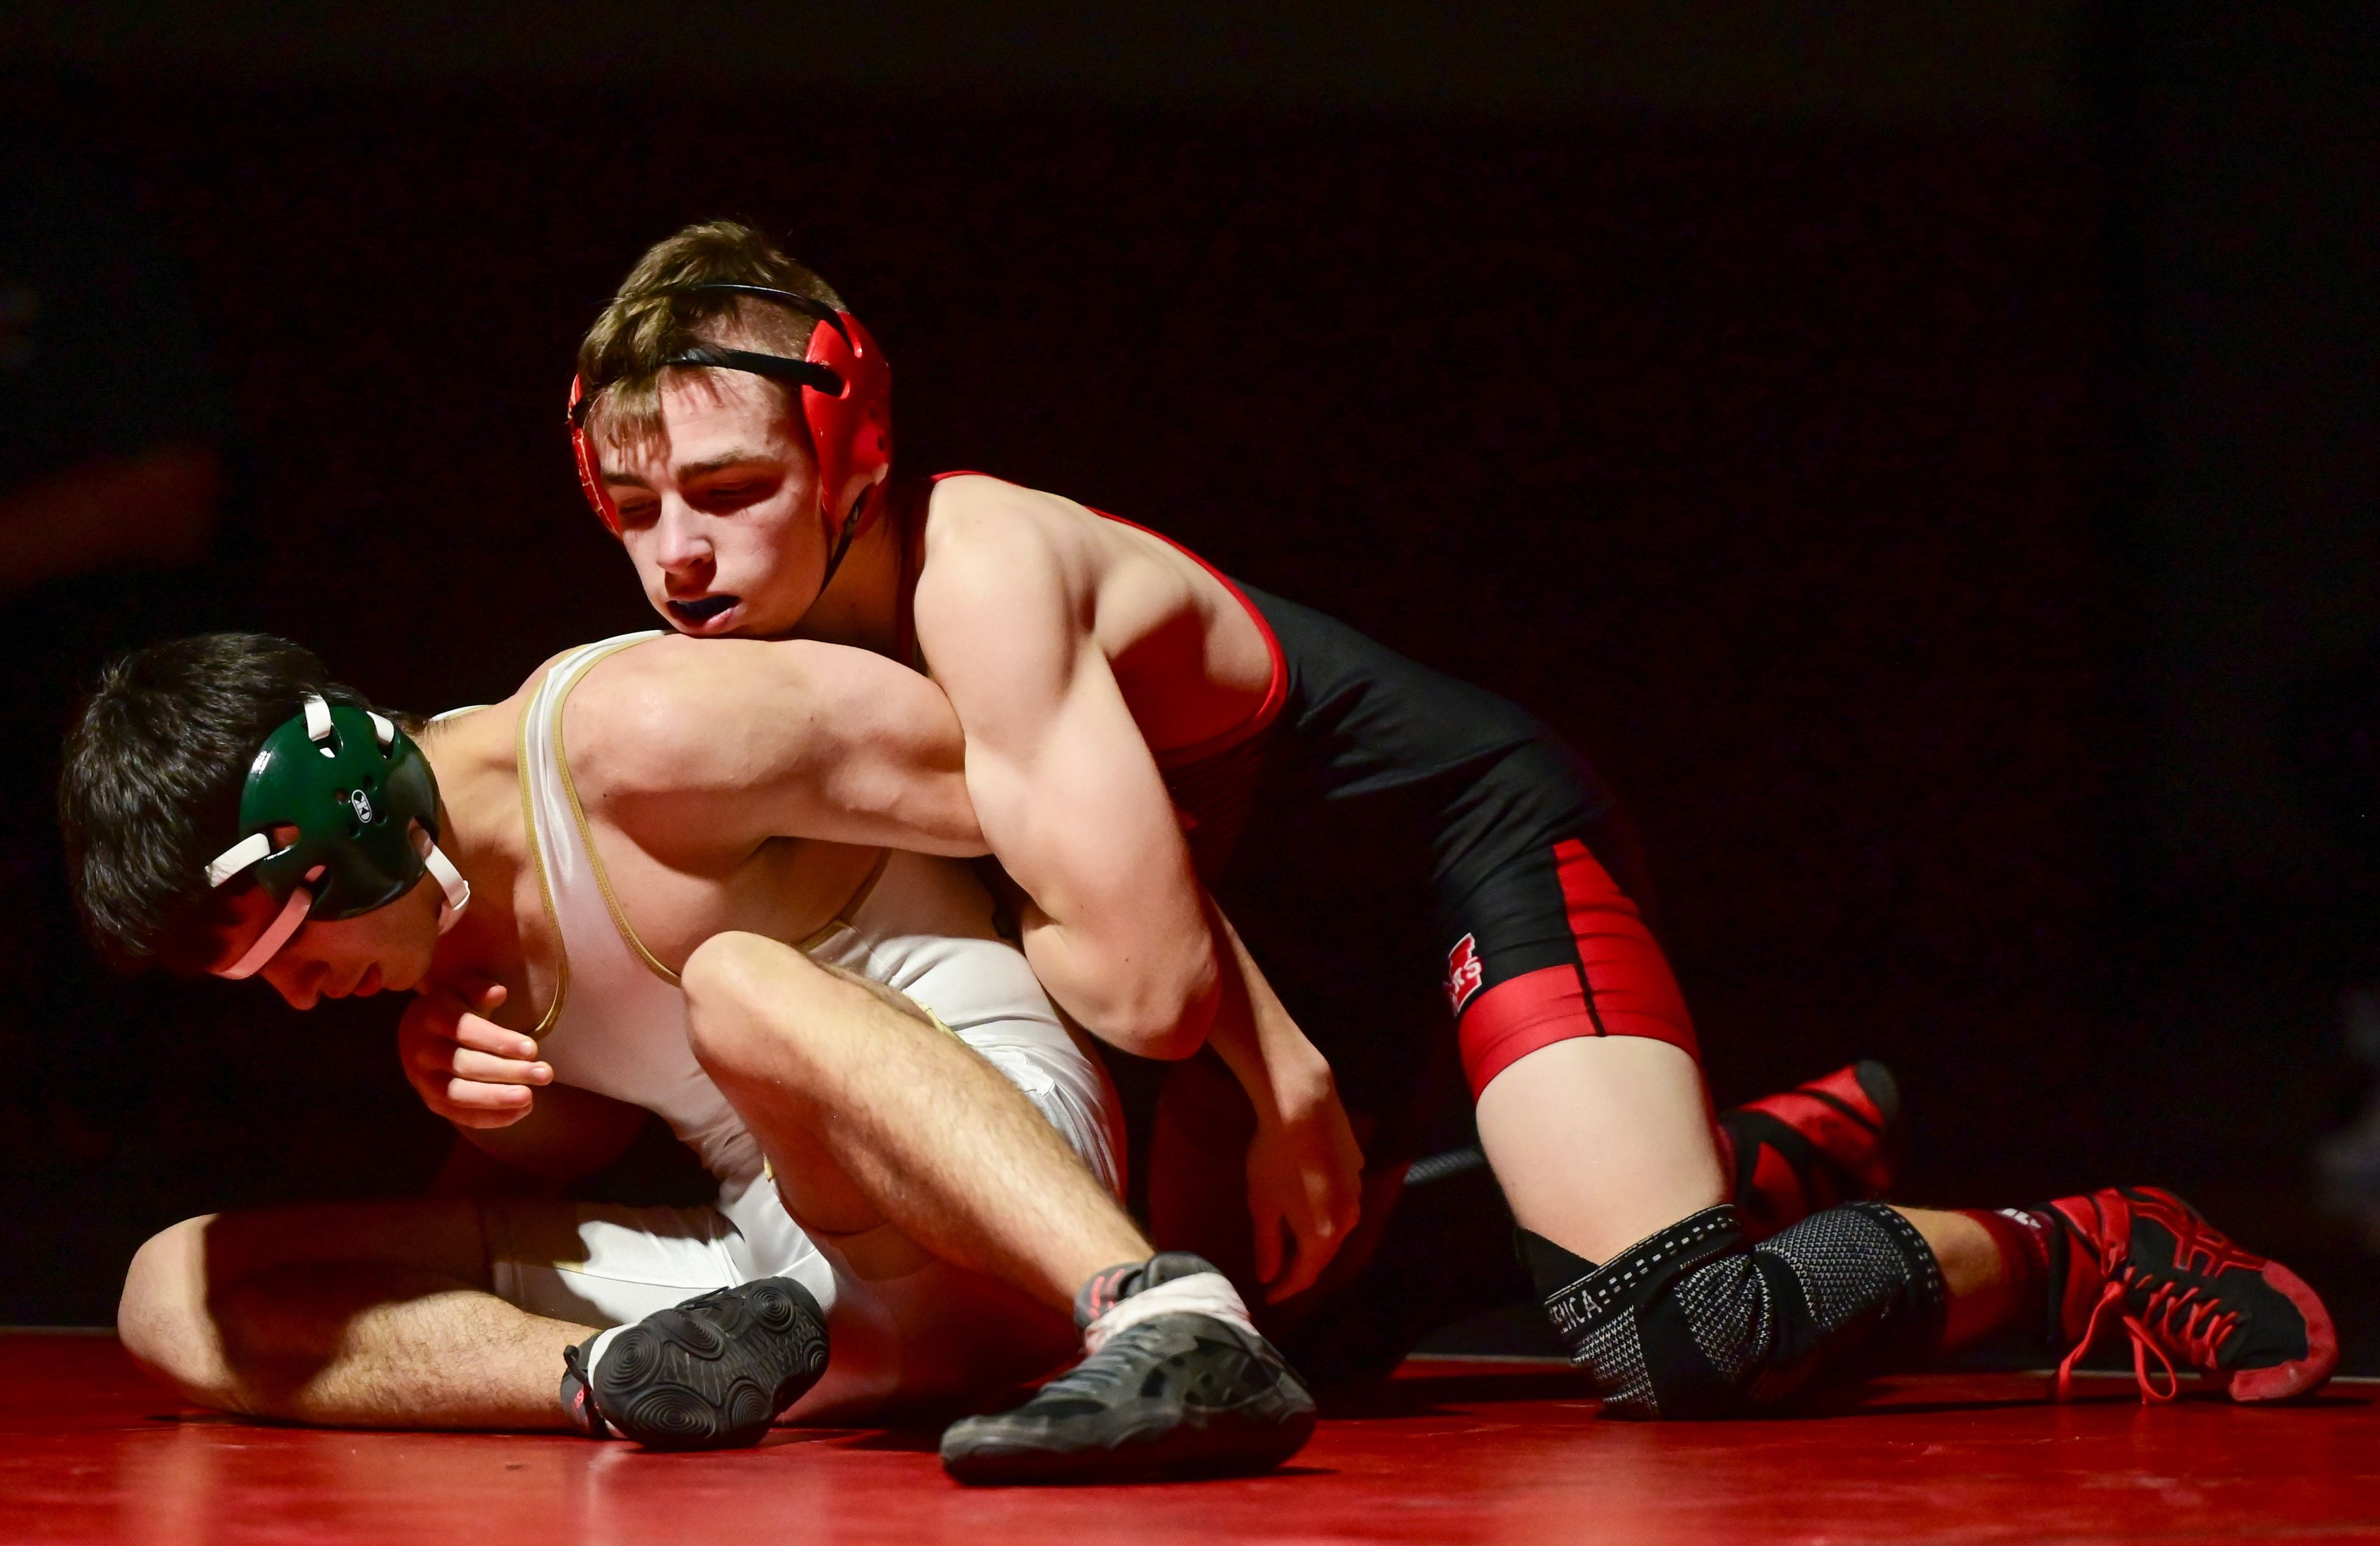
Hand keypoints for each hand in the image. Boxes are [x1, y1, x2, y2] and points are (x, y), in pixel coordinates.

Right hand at [398, 981, 550, 1128]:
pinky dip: (491, 1117)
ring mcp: (423, 1080)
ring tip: (530, 1098)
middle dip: (508, 1072)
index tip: (533, 1049)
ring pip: (459, 1095)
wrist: (420, 1033)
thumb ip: (479, 989)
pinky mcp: (431, 1102)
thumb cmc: (453, 1007)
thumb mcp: (462, 990)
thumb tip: (498, 992)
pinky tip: (521, 1111)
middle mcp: (421, 1050)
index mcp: (431, 1016)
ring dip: (497, 1099)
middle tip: (545, 1074)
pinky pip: (460, 1115)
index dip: (499, 1041)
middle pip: (466, 1065)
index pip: (465, 1030)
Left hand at [1245, 1075, 1365, 1301]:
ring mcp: (1356, 1192)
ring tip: (1293, 1239)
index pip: (1305, 1275)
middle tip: (1281, 1274)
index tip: (1268, 1297)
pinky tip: (1308, 1196)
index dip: (1285, 1289)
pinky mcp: (1358, 1168)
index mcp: (1323, 1236)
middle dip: (1302, 1266)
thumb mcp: (1262, 1206)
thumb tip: (1269, 1276)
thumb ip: (1267, 1247)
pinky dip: (1325, 1208)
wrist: (1302, 1107)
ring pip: (1336, 1226)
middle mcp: (1348, 1220)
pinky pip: (1340, 1199)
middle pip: (1324, 1253)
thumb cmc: (1275, 1158)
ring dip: (1315, 1236)